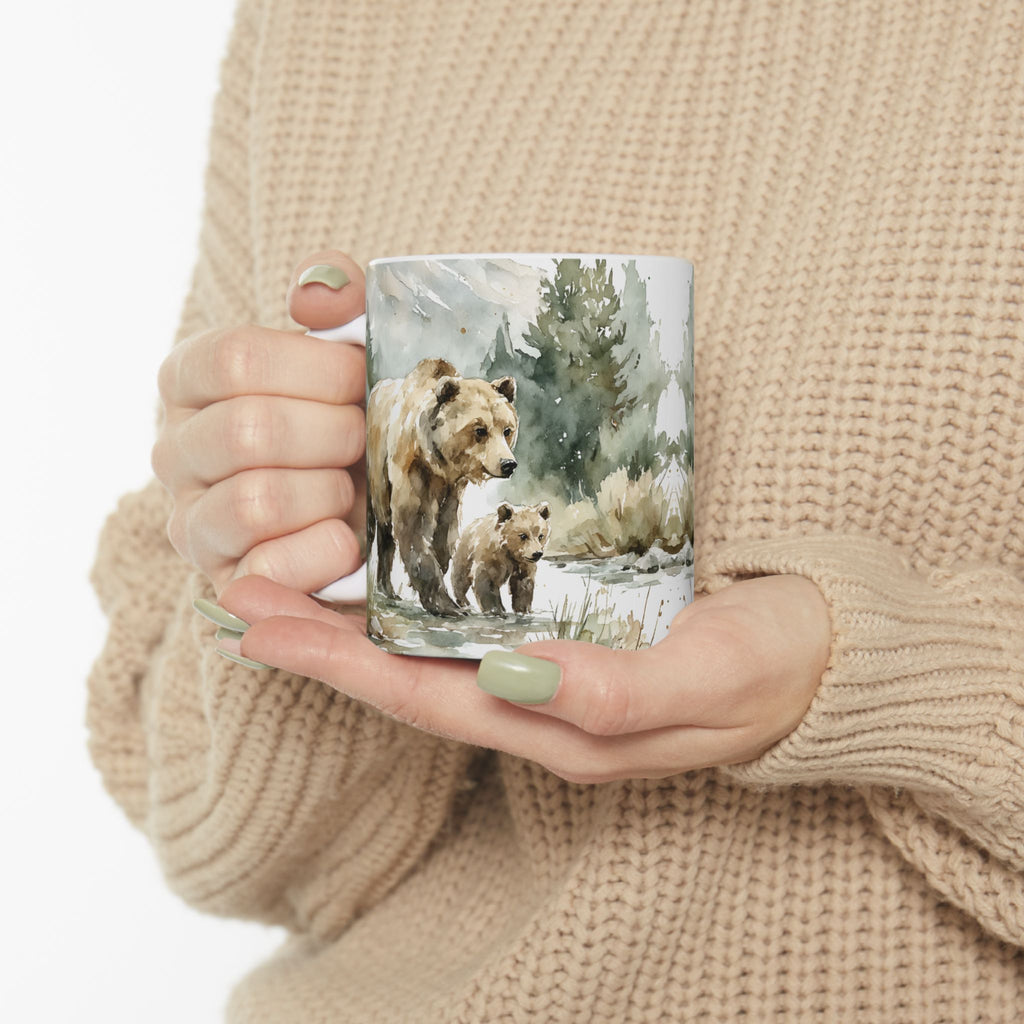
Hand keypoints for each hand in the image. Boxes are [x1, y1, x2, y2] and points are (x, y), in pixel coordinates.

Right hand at [152, 251, 367, 595]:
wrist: (373, 508)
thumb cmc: (354, 418)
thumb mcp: (353, 348)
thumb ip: (339, 299)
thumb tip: (316, 295)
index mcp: (191, 380)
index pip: (235, 359)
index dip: (319, 370)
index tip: (361, 381)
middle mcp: (174, 450)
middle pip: (250, 431)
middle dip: (335, 435)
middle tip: (365, 440)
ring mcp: (192, 522)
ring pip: (256, 501)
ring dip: (330, 493)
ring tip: (351, 489)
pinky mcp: (225, 582)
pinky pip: (269, 568)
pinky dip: (325, 551)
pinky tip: (348, 539)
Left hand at [215, 573, 830, 782]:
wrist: (824, 657)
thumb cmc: (771, 666)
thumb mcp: (708, 678)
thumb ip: (614, 688)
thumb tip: (512, 675)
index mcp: (560, 725)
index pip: (423, 697)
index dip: (336, 664)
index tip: (258, 624)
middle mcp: (540, 706)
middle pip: (407, 678)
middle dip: (320, 641)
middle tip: (239, 592)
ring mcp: (551, 674)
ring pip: (430, 655)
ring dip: (355, 622)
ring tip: (287, 581)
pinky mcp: (570, 638)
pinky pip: (471, 629)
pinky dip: (414, 604)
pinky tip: (390, 575)